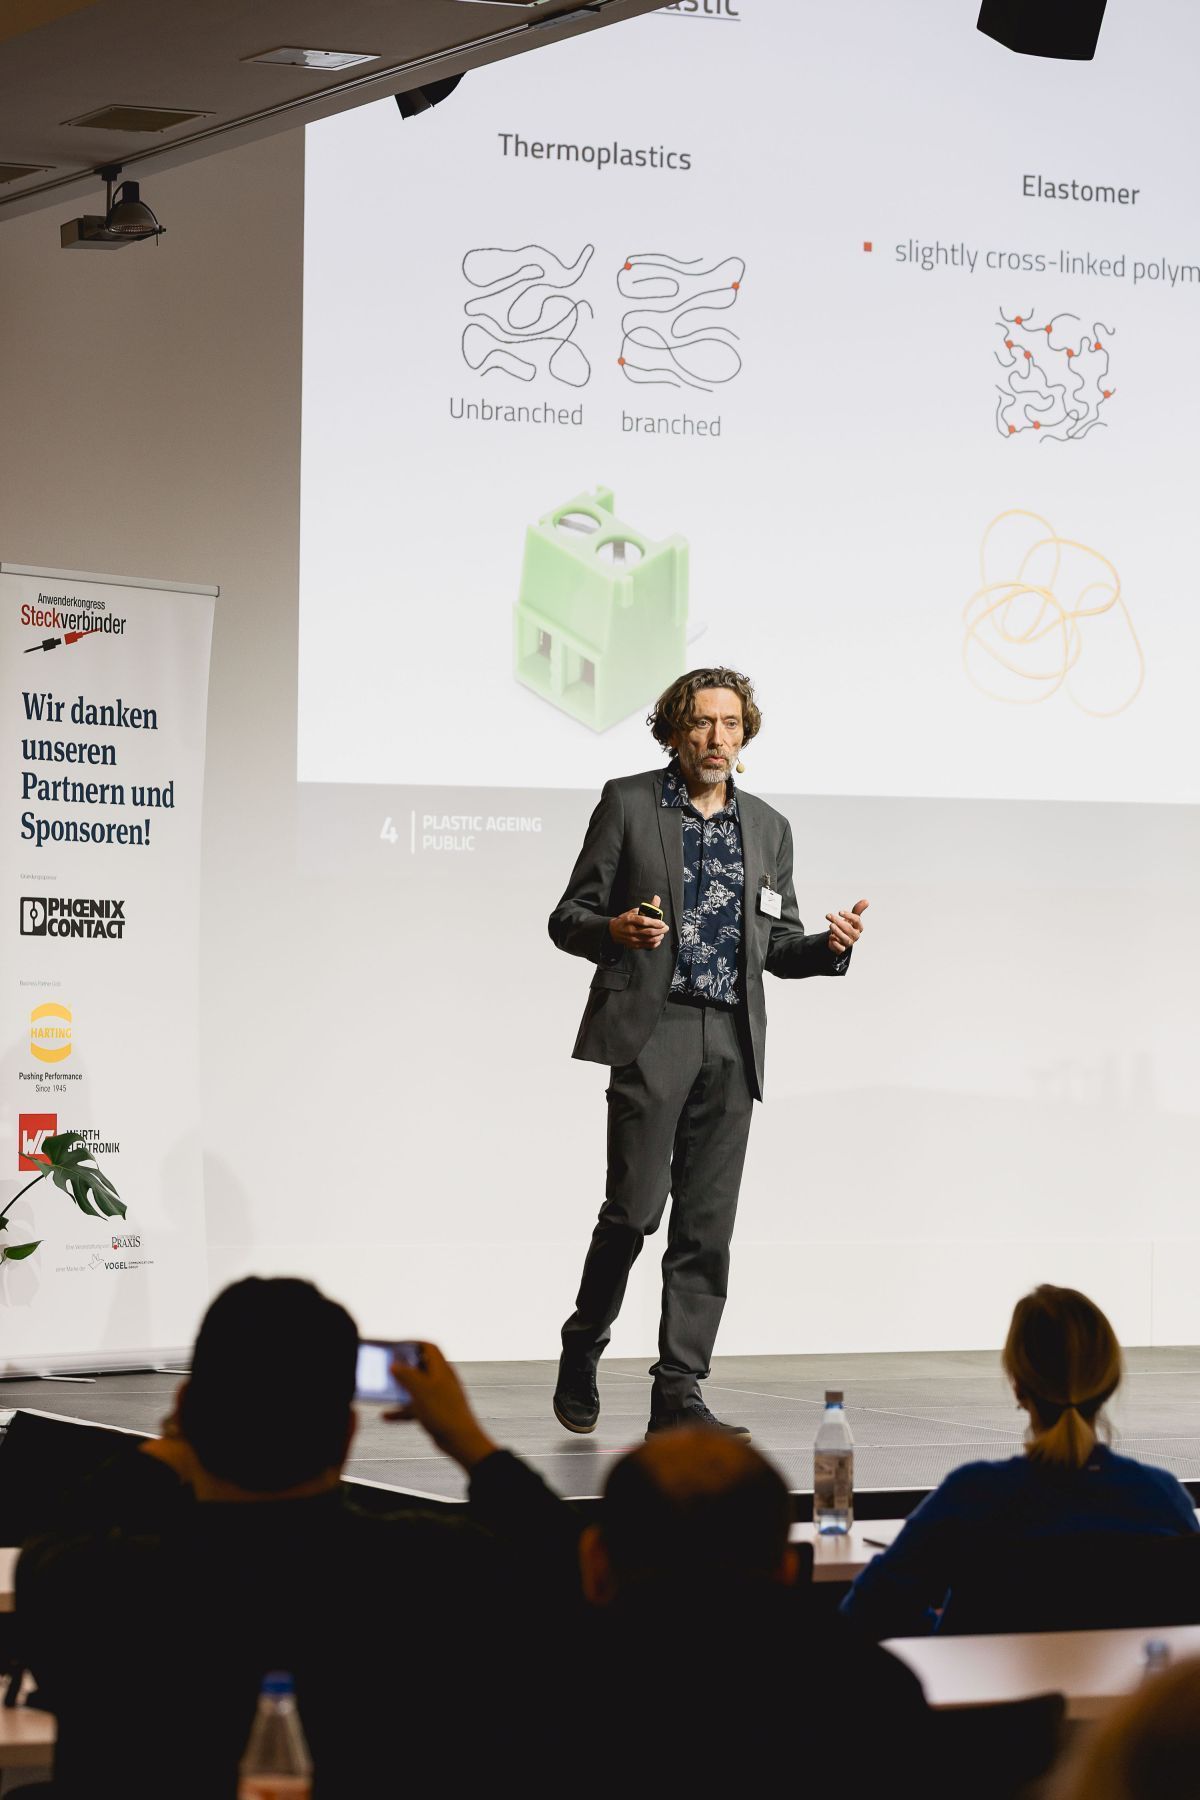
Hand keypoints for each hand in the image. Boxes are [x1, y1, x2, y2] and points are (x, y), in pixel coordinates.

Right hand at [382, 1341, 498, 1471]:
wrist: (460, 1440)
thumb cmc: (443, 1412)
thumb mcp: (421, 1390)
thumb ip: (406, 1375)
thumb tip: (394, 1364)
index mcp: (441, 1369)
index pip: (429, 1348)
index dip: (413, 1344)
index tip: (397, 1347)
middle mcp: (441, 1380)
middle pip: (420, 1367)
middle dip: (403, 1367)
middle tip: (387, 1368)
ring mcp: (438, 1396)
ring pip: (416, 1388)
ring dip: (400, 1389)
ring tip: (384, 1390)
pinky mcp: (435, 1412)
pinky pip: (415, 1407)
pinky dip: (401, 1409)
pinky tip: (386, 1416)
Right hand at [609, 893, 668, 949]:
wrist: (613, 931)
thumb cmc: (625, 920)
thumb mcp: (633, 911)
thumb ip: (646, 906)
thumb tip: (657, 898)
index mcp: (630, 919)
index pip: (644, 921)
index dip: (655, 923)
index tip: (662, 923)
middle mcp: (631, 930)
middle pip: (648, 932)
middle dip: (660, 930)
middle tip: (666, 928)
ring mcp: (632, 939)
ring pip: (649, 940)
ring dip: (659, 937)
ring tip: (662, 933)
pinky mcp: (634, 945)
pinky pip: (647, 946)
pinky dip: (655, 943)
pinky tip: (658, 940)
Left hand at [825, 897, 868, 953]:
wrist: (841, 939)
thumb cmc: (848, 926)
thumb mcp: (852, 917)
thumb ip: (858, 909)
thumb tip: (866, 900)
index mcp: (859, 927)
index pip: (856, 920)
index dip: (849, 915)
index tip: (839, 911)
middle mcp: (855, 935)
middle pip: (848, 929)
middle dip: (838, 922)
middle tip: (829, 916)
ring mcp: (849, 943)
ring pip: (844, 938)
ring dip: (837, 931)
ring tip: (830, 925)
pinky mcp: (842, 949)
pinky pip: (840, 948)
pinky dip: (835, 943)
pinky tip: (831, 938)